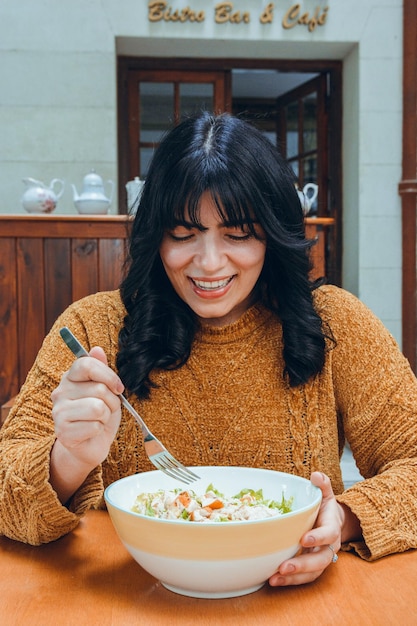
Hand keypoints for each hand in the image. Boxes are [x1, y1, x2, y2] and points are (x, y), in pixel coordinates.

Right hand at [50, 346, 123, 501]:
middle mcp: (60, 392)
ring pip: (98, 408)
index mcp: (70, 378)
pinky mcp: (63, 432)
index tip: (119, 388)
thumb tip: (97, 349)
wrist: (90, 444)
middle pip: (98, 388)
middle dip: (112, 402)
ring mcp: (59, 412)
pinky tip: (92, 432)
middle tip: (107, 409)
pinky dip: (100, 430)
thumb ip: (101, 370)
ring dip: (106, 416)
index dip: (108, 374)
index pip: (86, 364)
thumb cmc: (100, 415)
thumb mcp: (106, 389)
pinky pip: (94, 426)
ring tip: (100, 420)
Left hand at [269, 471, 357, 586]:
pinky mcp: (312, 568)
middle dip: (302, 565)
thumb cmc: (325, 509)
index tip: (303, 539)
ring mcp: (321, 559)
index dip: (318, 538)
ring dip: (293, 578)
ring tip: (274, 578)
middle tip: (284, 566)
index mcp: (332, 528)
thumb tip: (315, 475)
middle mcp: (329, 547)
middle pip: (320, 560)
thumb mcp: (326, 494)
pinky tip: (273, 580)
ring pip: (311, 573)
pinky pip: (304, 578)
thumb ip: (322, 484)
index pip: (328, 534)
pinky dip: (290, 581)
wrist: (334, 525)